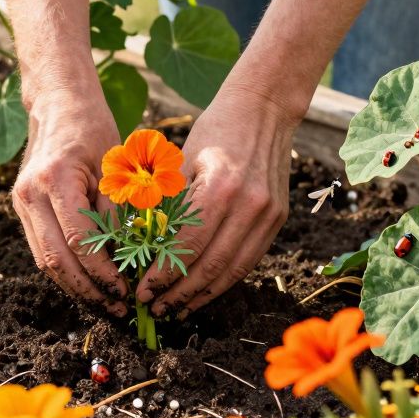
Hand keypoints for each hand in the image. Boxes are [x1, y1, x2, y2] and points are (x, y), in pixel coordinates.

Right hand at [13, 88, 129, 315]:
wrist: (58, 105)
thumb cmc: (93, 129)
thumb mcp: (115, 166)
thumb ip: (118, 211)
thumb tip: (129, 259)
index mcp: (54, 179)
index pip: (78, 240)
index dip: (102, 271)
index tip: (126, 289)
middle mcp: (29, 194)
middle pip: (56, 259)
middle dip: (88, 289)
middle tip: (118, 306)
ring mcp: (20, 203)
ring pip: (45, 261)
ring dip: (75, 286)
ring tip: (106, 301)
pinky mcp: (21, 210)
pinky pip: (42, 249)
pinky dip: (65, 270)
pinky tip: (89, 281)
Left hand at [138, 86, 297, 316]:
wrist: (264, 108)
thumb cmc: (215, 129)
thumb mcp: (181, 160)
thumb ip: (165, 203)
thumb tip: (140, 249)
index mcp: (220, 187)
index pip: (187, 245)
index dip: (163, 274)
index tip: (142, 290)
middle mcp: (249, 205)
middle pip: (211, 266)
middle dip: (179, 294)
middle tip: (154, 309)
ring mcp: (268, 215)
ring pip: (233, 270)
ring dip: (203, 296)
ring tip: (177, 309)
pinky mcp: (278, 219)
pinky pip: (249, 260)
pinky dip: (225, 280)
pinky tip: (204, 291)